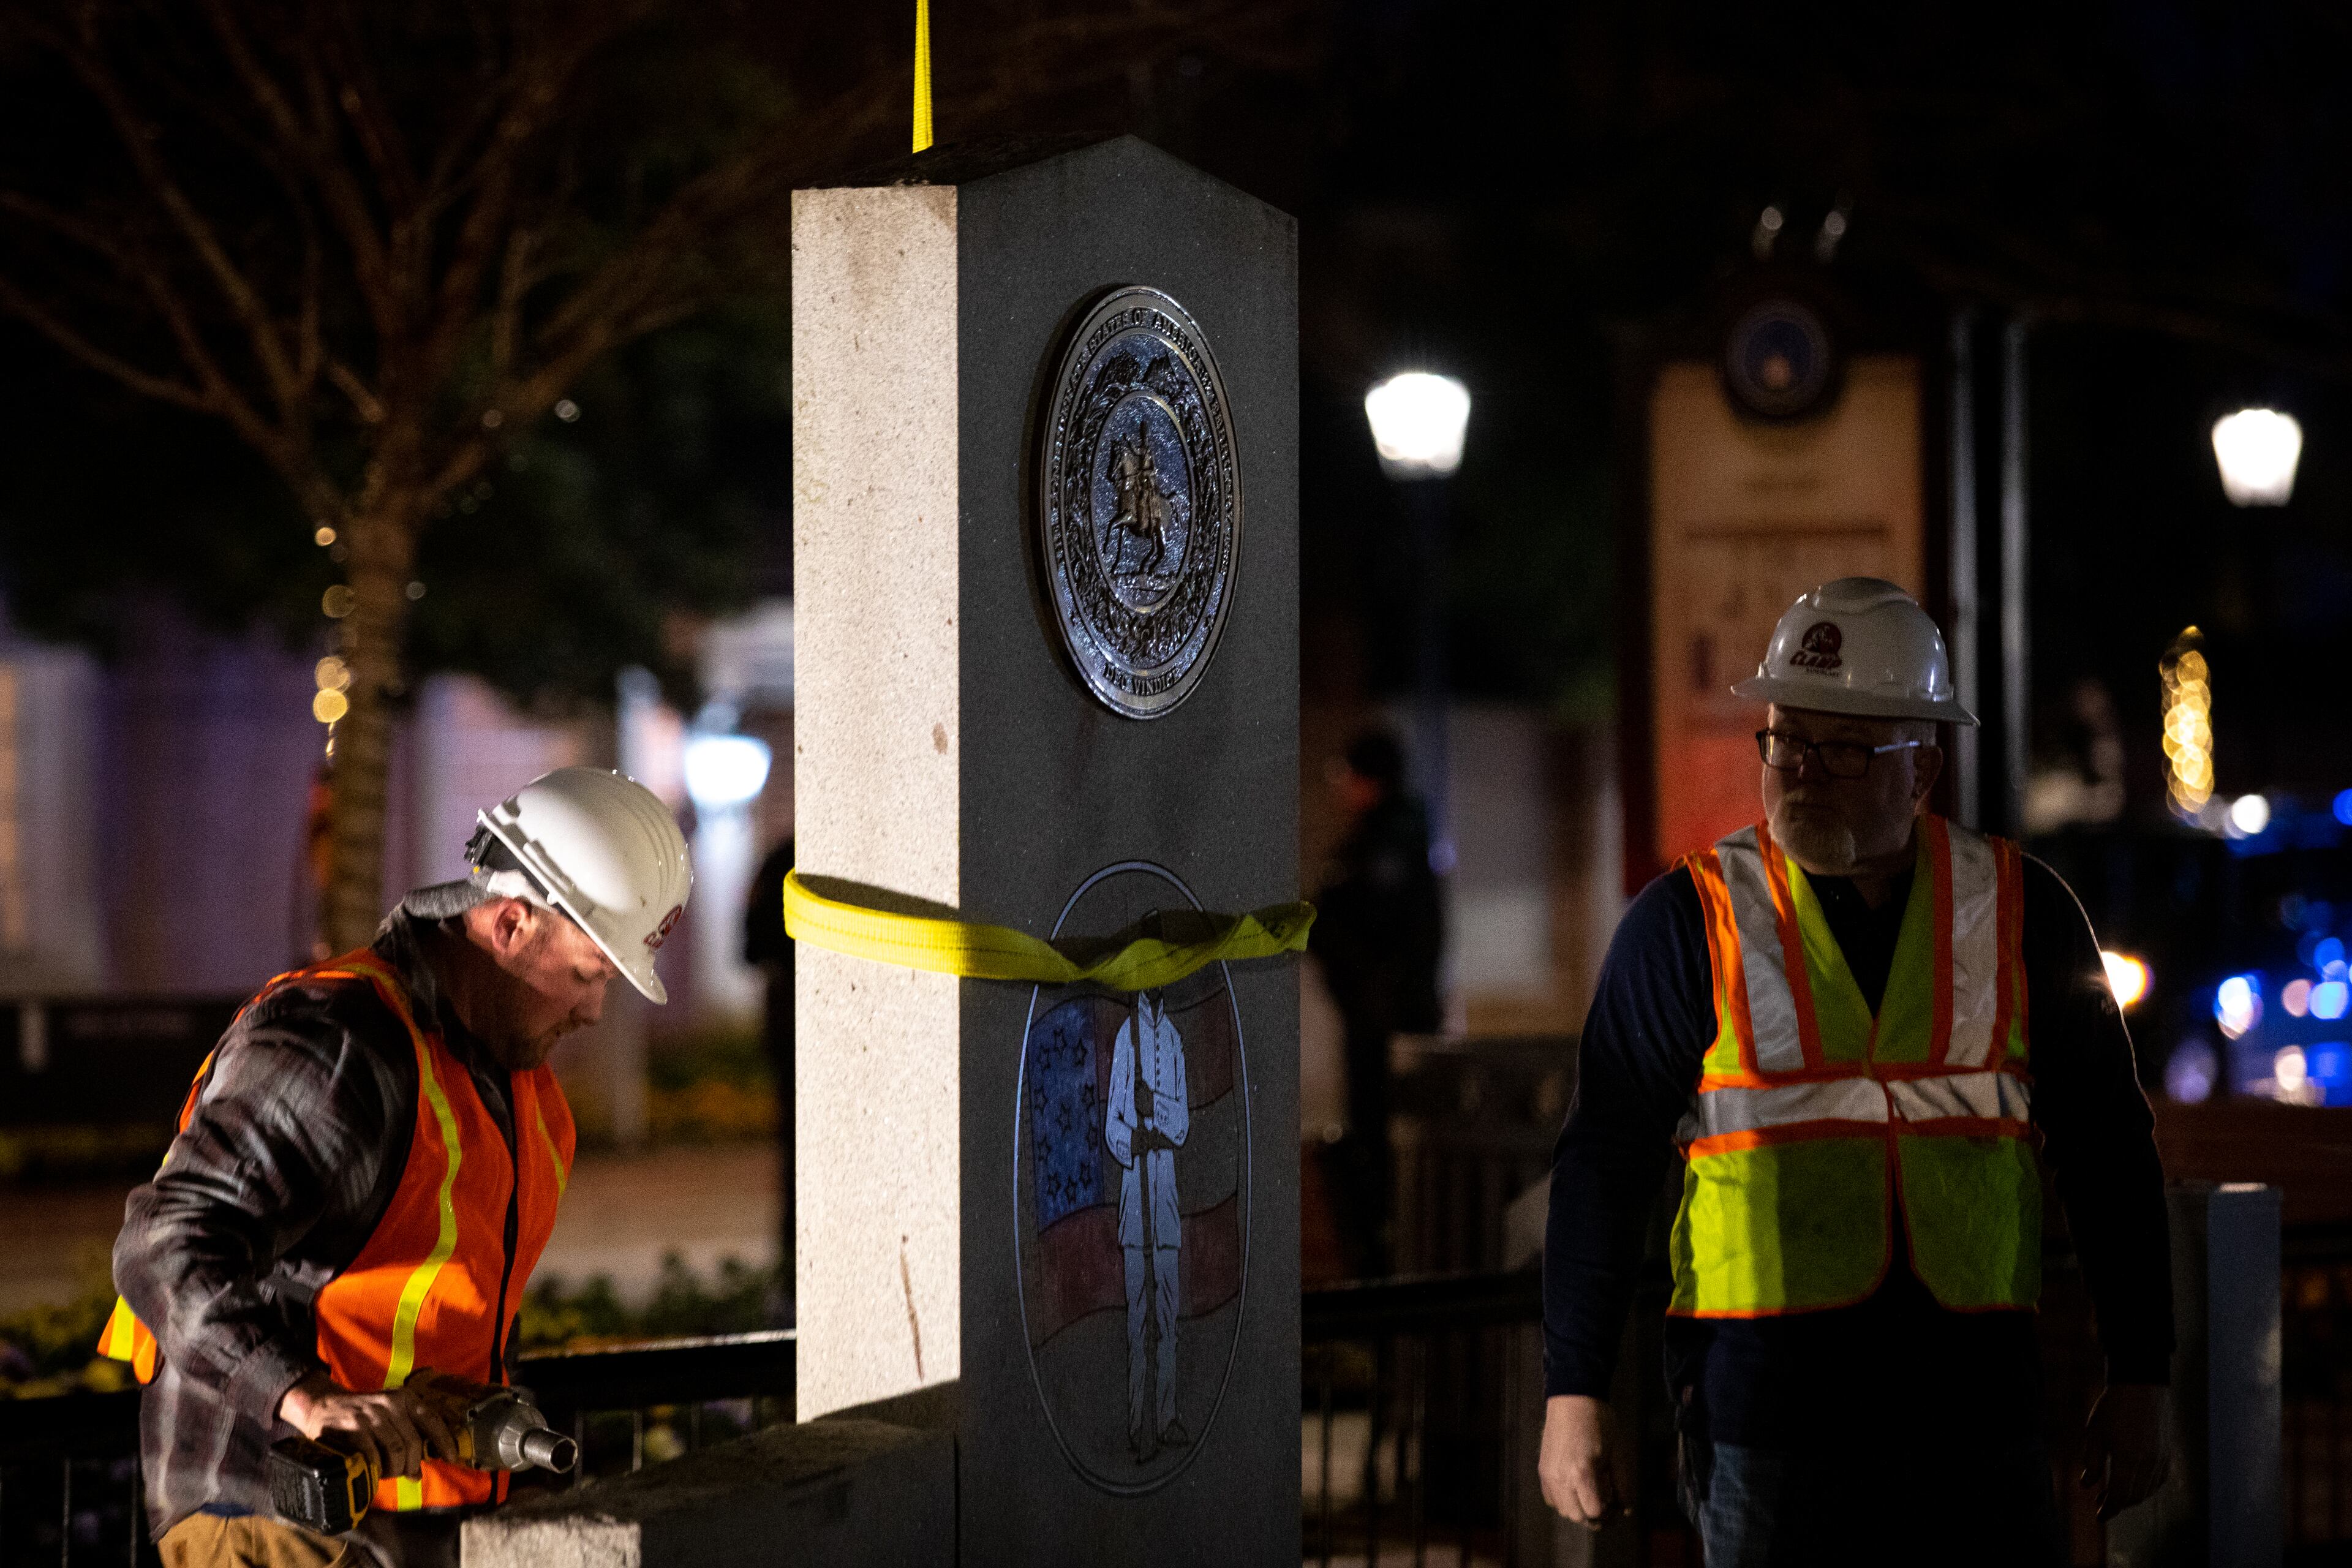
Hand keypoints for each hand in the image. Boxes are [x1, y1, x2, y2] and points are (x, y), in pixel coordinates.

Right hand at [279, 1371, 458, 1480]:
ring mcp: (371, 1415)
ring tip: (388, 1473)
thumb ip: (407, 1433)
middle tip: (407, 1475)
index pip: (432, 1420)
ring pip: (396, 1451)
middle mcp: (390, 1403)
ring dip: (395, 1469)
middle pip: (414, 1442)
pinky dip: (376, 1470)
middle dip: (413, 1464)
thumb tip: (419, 1469)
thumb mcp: (388, 1414)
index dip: (445, 1441)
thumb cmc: (361, 1416)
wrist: (322, 1406)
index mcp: (404, 1398)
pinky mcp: (353, 1428)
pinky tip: (373, 1472)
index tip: (452, 1458)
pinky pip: (374, 1456)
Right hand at [1539, 1394, 1625, 1528]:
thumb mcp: (1618, 1453)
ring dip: (1578, 1509)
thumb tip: (1625, 1509)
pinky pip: (1551, 1498)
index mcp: (1582, 1473)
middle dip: (1594, 1515)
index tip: (1615, 1503)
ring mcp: (1549, 1474)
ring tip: (1590, 1495)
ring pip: (1562, 1510)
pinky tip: (1575, 1488)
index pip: (1594, 1512)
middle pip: (1577, 1516)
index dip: (1608, 1512)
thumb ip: (1623, 1485)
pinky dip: (1563, 1501)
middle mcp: (1561, 1478)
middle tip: (1606, 1503)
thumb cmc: (1600, 1423)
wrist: (1573, 1399)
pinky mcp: (1543, 1469)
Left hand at [2081, 1382, 2171, 1519]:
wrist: (2142, 1385)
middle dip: (2118, 1504)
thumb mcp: (2094, 1432)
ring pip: (2148, 1490)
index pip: (2119, 1494)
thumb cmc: (2113, 1407)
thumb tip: (2087, 1485)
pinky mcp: (2168, 1453)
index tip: (2099, 1516)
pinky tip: (2135, 1484)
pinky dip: (2146, 1488)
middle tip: (2103, 1505)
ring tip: (2114, 1495)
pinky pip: (2158, 1480)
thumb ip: (2091, 1461)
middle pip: (2134, 1496)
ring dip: (2131, 1497)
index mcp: (2128, 1459)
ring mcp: (2161, 1459)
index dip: (2109, 1508)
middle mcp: (2148, 1463)